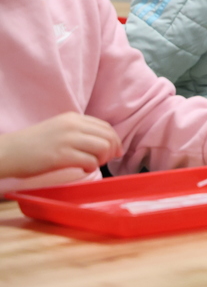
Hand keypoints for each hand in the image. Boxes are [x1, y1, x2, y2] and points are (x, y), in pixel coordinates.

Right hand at [0, 113, 122, 178]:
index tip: (116, 151)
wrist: (8, 152)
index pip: (105, 126)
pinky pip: (90, 161)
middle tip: (105, 160)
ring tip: (92, 164)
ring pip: (103, 147)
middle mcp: (73, 125)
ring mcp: (67, 139)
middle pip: (108, 136)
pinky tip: (82, 169)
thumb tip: (104, 142)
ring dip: (103, 159)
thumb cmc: (32, 145)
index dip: (115, 140)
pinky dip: (91, 167)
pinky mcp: (61, 155)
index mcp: (73, 118)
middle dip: (112, 150)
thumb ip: (78, 132)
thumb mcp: (58, 129)